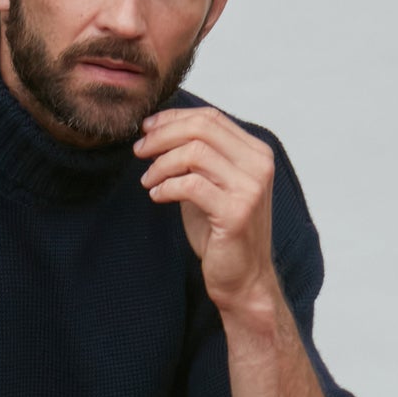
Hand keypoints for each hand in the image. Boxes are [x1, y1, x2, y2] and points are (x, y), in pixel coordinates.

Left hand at [133, 106, 279, 315]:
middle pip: (202, 129)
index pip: (211, 117)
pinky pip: (191, 185)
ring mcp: (250, 189)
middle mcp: (258, 166)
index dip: (174, 118)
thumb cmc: (223, 233)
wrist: (243, 278)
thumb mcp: (212, 185)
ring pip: (195, 153)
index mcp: (256, 153)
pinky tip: (156, 196)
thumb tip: (159, 131)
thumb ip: (197, 158)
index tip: (147, 129)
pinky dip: (166, 187)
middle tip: (139, 150)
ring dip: (162, 164)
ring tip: (147, 179)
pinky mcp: (235, 213)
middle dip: (163, 136)